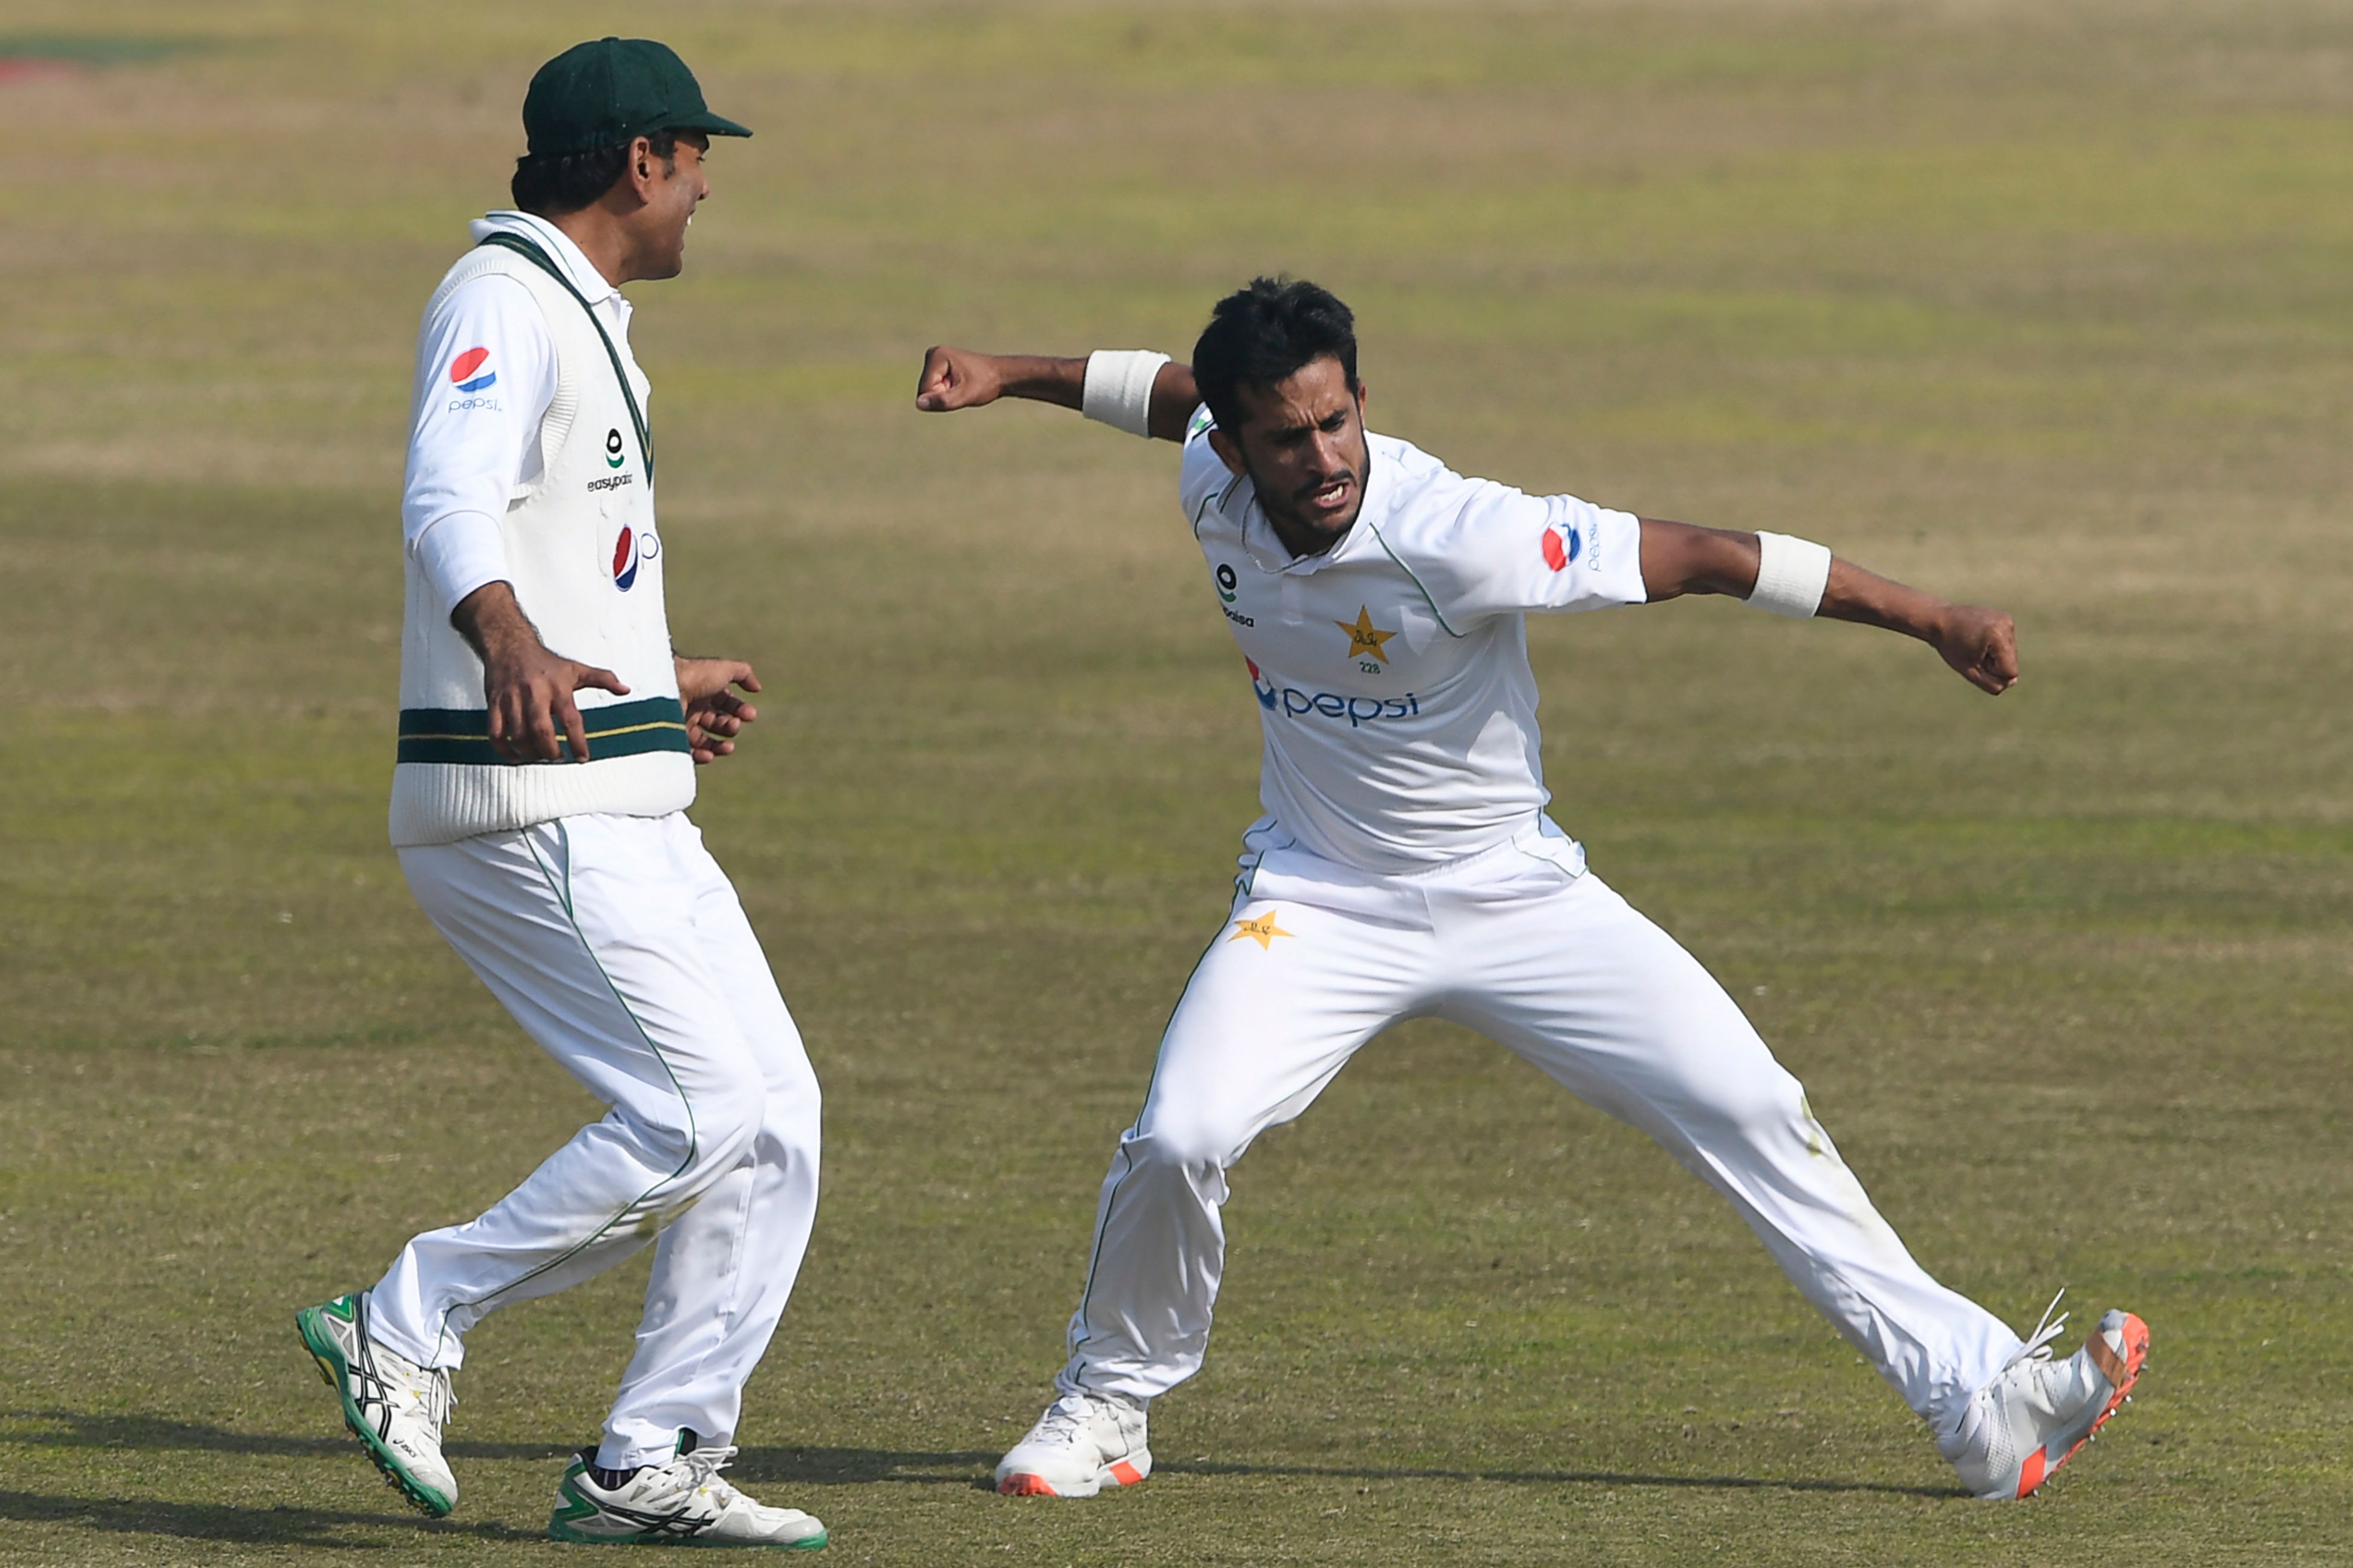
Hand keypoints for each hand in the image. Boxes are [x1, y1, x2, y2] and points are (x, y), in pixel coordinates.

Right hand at [484, 639, 629, 761]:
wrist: (509, 644)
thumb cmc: (545, 662)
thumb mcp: (576, 669)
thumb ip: (603, 679)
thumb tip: (625, 690)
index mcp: (558, 687)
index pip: (571, 719)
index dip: (578, 742)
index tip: (582, 758)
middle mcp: (535, 693)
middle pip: (541, 730)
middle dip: (550, 751)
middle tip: (558, 758)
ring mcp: (512, 699)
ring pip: (519, 734)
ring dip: (530, 752)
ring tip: (541, 757)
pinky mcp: (494, 703)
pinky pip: (495, 733)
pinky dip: (504, 749)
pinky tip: (516, 756)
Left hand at [676, 656, 760, 763]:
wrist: (664, 686)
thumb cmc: (695, 676)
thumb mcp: (724, 668)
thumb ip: (744, 674)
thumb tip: (757, 688)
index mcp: (706, 691)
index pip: (728, 704)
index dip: (741, 710)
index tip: (750, 715)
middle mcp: (694, 707)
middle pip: (719, 723)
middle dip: (732, 727)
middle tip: (735, 725)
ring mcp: (683, 723)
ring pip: (706, 741)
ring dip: (721, 746)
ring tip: (728, 747)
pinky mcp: (673, 738)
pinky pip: (689, 752)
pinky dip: (702, 755)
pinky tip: (710, 754)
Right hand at [914, 346, 1006, 411]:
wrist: (1001, 375)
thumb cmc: (986, 383)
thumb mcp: (966, 396)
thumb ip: (943, 401)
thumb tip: (919, 403)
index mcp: (936, 356)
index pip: (925, 390)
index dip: (943, 397)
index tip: (962, 389)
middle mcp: (932, 354)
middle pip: (925, 390)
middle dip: (943, 396)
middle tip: (963, 389)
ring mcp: (935, 360)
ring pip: (929, 392)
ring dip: (946, 395)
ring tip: (963, 387)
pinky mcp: (938, 367)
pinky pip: (934, 389)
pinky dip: (947, 392)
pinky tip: (961, 385)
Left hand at [1931, 604, 2018, 694]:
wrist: (1939, 620)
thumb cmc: (1951, 646)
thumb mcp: (1970, 672)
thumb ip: (1992, 683)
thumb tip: (2012, 681)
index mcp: (1998, 636)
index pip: (2011, 671)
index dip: (1992, 672)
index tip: (1975, 659)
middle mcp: (2006, 625)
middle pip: (2012, 662)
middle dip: (1994, 663)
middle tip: (1973, 651)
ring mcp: (2007, 620)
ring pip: (2011, 654)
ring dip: (1994, 655)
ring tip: (1975, 644)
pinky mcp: (2006, 618)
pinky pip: (2007, 643)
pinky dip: (1995, 646)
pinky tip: (1979, 638)